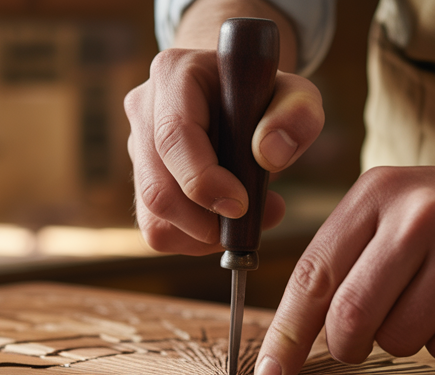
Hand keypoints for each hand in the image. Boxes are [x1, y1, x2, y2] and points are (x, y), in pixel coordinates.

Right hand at [124, 48, 323, 254]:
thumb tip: (270, 155)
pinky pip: (158, 228)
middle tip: (249, 222)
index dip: (204, 180)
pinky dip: (195, 238)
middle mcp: (144, 110)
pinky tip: (224, 222)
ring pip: (154, 218)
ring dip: (203, 234)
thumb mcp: (296, 93)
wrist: (233, 93)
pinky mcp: (141, 182)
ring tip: (244, 220)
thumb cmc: (263, 94)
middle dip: (205, 221)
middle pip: (157, 189)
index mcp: (174, 75)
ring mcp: (137, 148)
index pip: (174, 137)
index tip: (241, 205)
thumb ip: (297, 116)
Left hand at [254, 161, 434, 374]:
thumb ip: (338, 262)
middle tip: (359, 342)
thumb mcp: (387, 213)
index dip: (287, 333)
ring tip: (429, 302)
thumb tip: (285, 342)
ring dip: (403, 339)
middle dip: (347, 344)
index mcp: (376, 194)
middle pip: (352, 314)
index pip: (313, 274)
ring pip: (399, 339)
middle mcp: (419, 214)